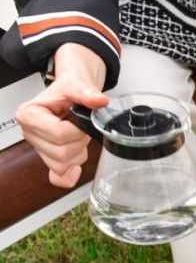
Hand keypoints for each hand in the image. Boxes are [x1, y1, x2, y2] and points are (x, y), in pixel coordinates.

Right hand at [15, 43, 107, 187]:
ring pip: (63, 164)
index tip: (78, 120)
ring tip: (77, 136)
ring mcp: (39, 148)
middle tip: (80, 128)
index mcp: (29, 115)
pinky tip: (76, 170)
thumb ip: (86, 93)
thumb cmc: (66, 92)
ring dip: (78, 153)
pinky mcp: (48, 158)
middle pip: (61, 152)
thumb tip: (100, 101)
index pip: (57, 134)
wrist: (68, 95)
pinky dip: (67, 177)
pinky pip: (56, 176)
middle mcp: (30, 133)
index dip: (76, 131)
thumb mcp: (75, 85)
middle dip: (78, 142)